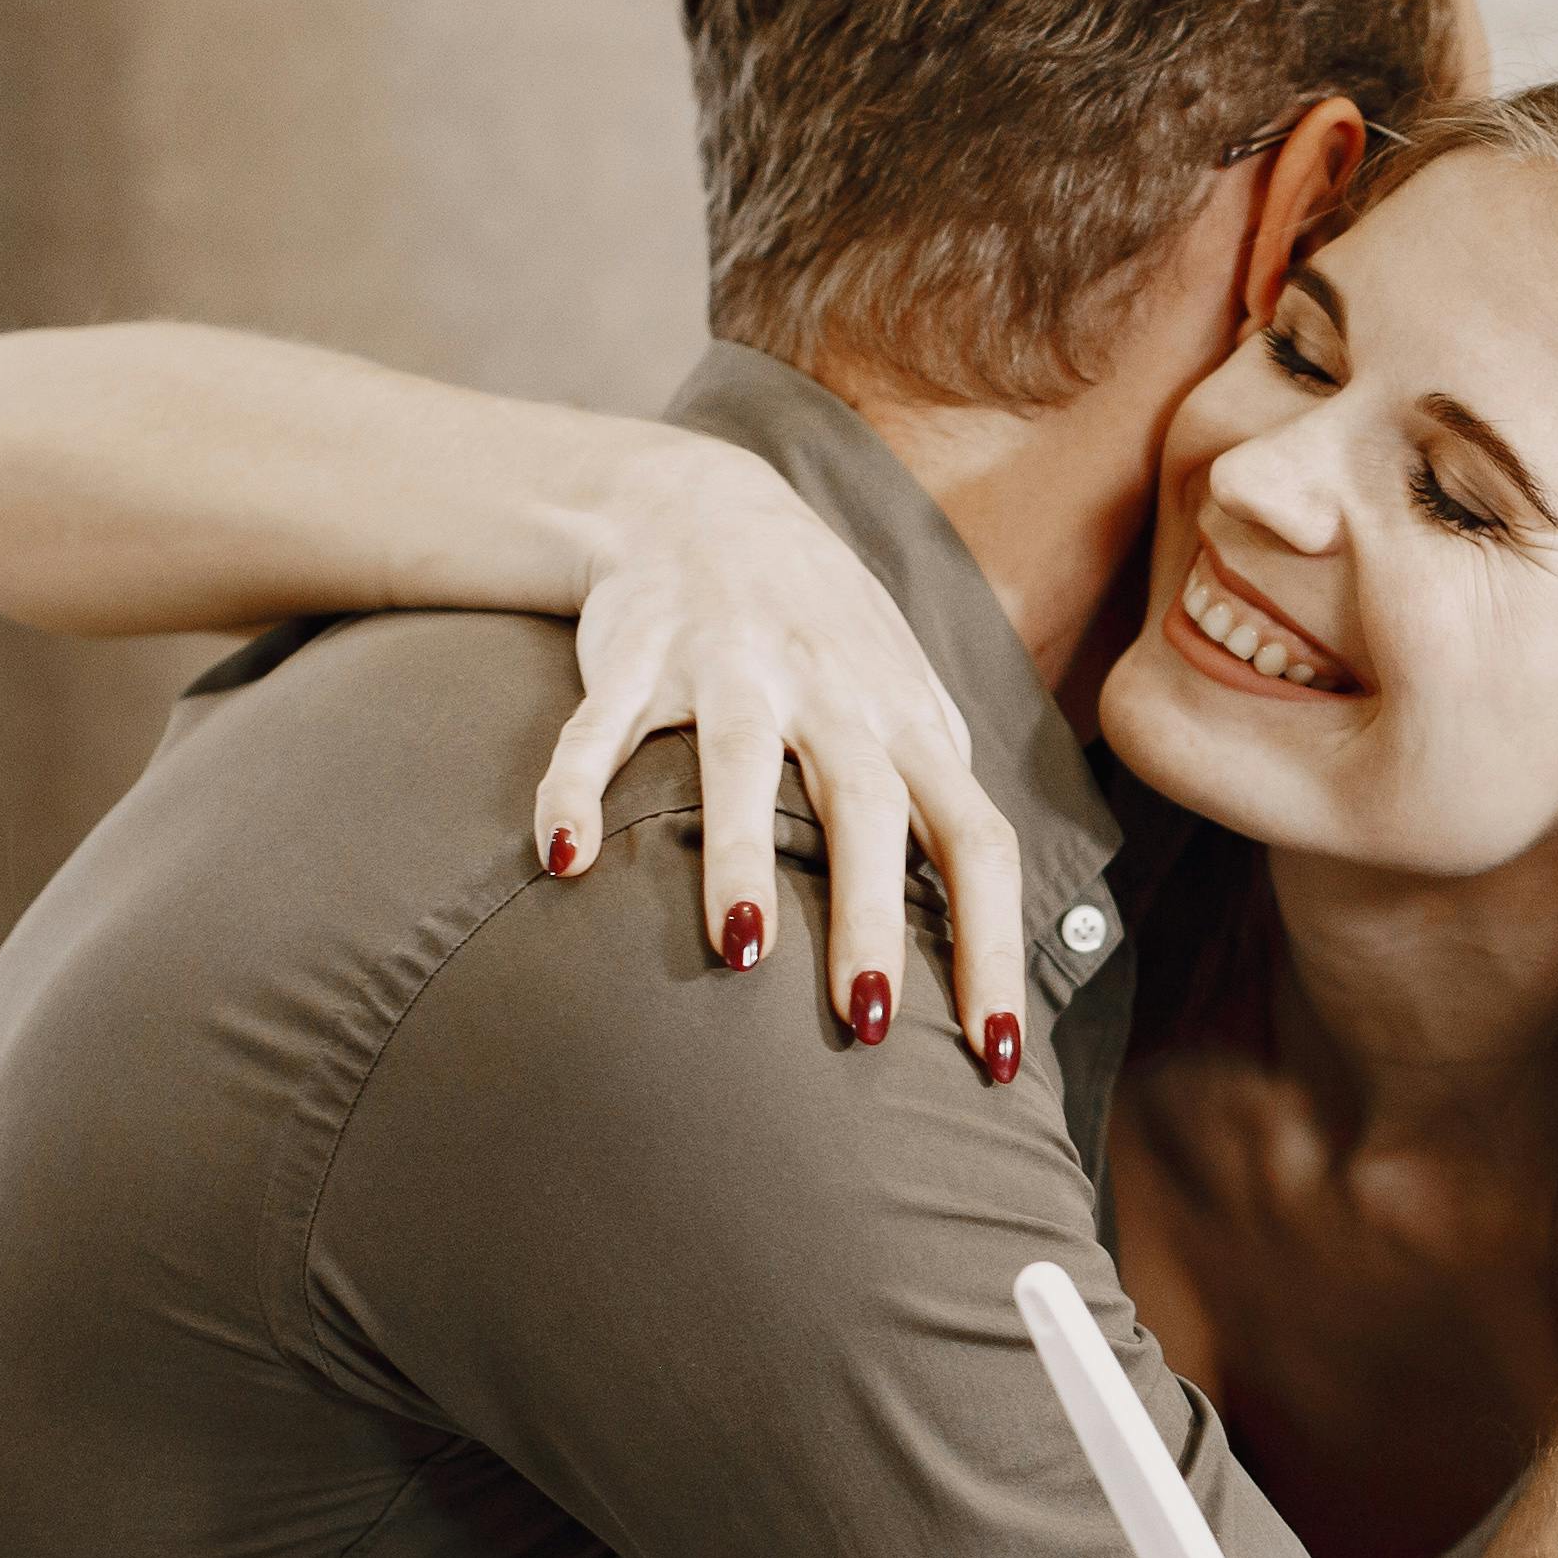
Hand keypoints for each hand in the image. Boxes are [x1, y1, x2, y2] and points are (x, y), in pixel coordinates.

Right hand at [526, 432, 1026, 1065]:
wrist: (701, 503)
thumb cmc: (822, 637)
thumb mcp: (902, 703)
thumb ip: (939, 799)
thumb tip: (989, 936)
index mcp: (907, 723)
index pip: (979, 840)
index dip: (994, 946)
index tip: (995, 1054)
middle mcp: (831, 692)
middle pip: (871, 805)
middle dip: (873, 916)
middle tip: (867, 1023)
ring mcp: (730, 666)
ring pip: (744, 761)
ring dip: (740, 854)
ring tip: (740, 951)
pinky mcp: (638, 655)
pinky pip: (602, 726)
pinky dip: (575, 788)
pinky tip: (562, 862)